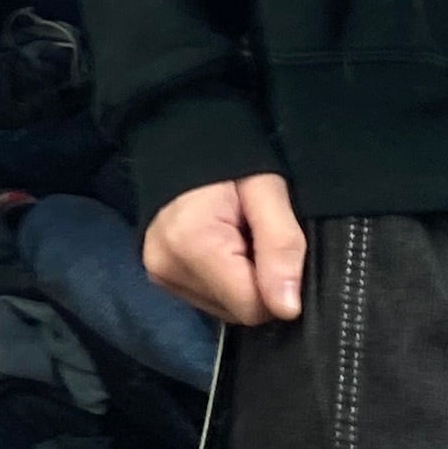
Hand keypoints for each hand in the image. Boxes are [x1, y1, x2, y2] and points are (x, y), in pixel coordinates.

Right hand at [143, 173, 305, 327]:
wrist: (186, 138)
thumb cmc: (233, 157)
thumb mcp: (268, 190)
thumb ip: (281, 245)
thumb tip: (288, 308)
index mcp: (191, 246)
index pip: (251, 306)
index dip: (279, 285)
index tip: (281, 248)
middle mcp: (167, 269)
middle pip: (237, 310)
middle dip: (261, 281)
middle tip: (260, 235)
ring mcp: (159, 275)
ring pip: (225, 308)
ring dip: (244, 281)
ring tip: (243, 237)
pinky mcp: (160, 277)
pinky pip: (209, 297)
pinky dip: (227, 280)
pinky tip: (228, 246)